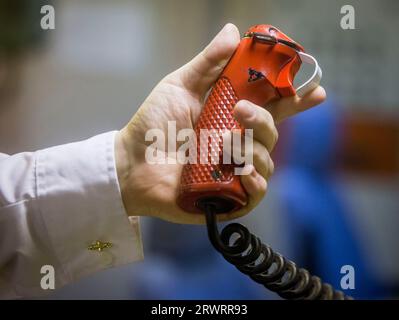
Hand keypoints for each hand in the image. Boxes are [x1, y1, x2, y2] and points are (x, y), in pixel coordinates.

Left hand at [115, 23, 325, 223]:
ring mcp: (233, 170)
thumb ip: (208, 63)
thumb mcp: (179, 86)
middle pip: (271, 133)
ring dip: (252, 149)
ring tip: (223, 143)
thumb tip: (233, 31)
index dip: (295, 102)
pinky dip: (256, 183)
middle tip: (241, 111)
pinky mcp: (226, 196)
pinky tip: (244, 172)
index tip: (316, 92)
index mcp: (230, 118)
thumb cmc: (153, 124)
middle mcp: (237, 144)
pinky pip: (256, 192)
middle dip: (263, 121)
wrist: (131, 161)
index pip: (272, 108)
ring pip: (266, 161)